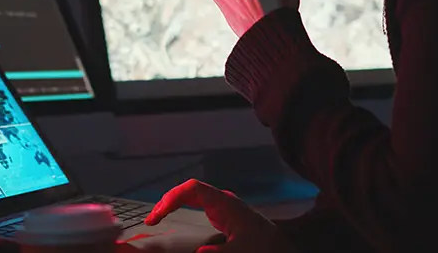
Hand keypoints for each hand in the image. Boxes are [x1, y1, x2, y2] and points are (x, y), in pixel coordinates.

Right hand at [144, 179, 294, 251]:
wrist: (285, 248)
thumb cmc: (268, 247)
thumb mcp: (243, 252)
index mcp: (225, 204)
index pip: (193, 189)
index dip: (172, 198)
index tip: (157, 217)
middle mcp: (223, 202)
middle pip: (190, 191)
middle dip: (168, 202)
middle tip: (152, 220)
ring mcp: (224, 208)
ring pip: (193, 198)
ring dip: (175, 205)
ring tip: (158, 220)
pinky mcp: (225, 218)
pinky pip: (199, 207)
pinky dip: (184, 211)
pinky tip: (177, 223)